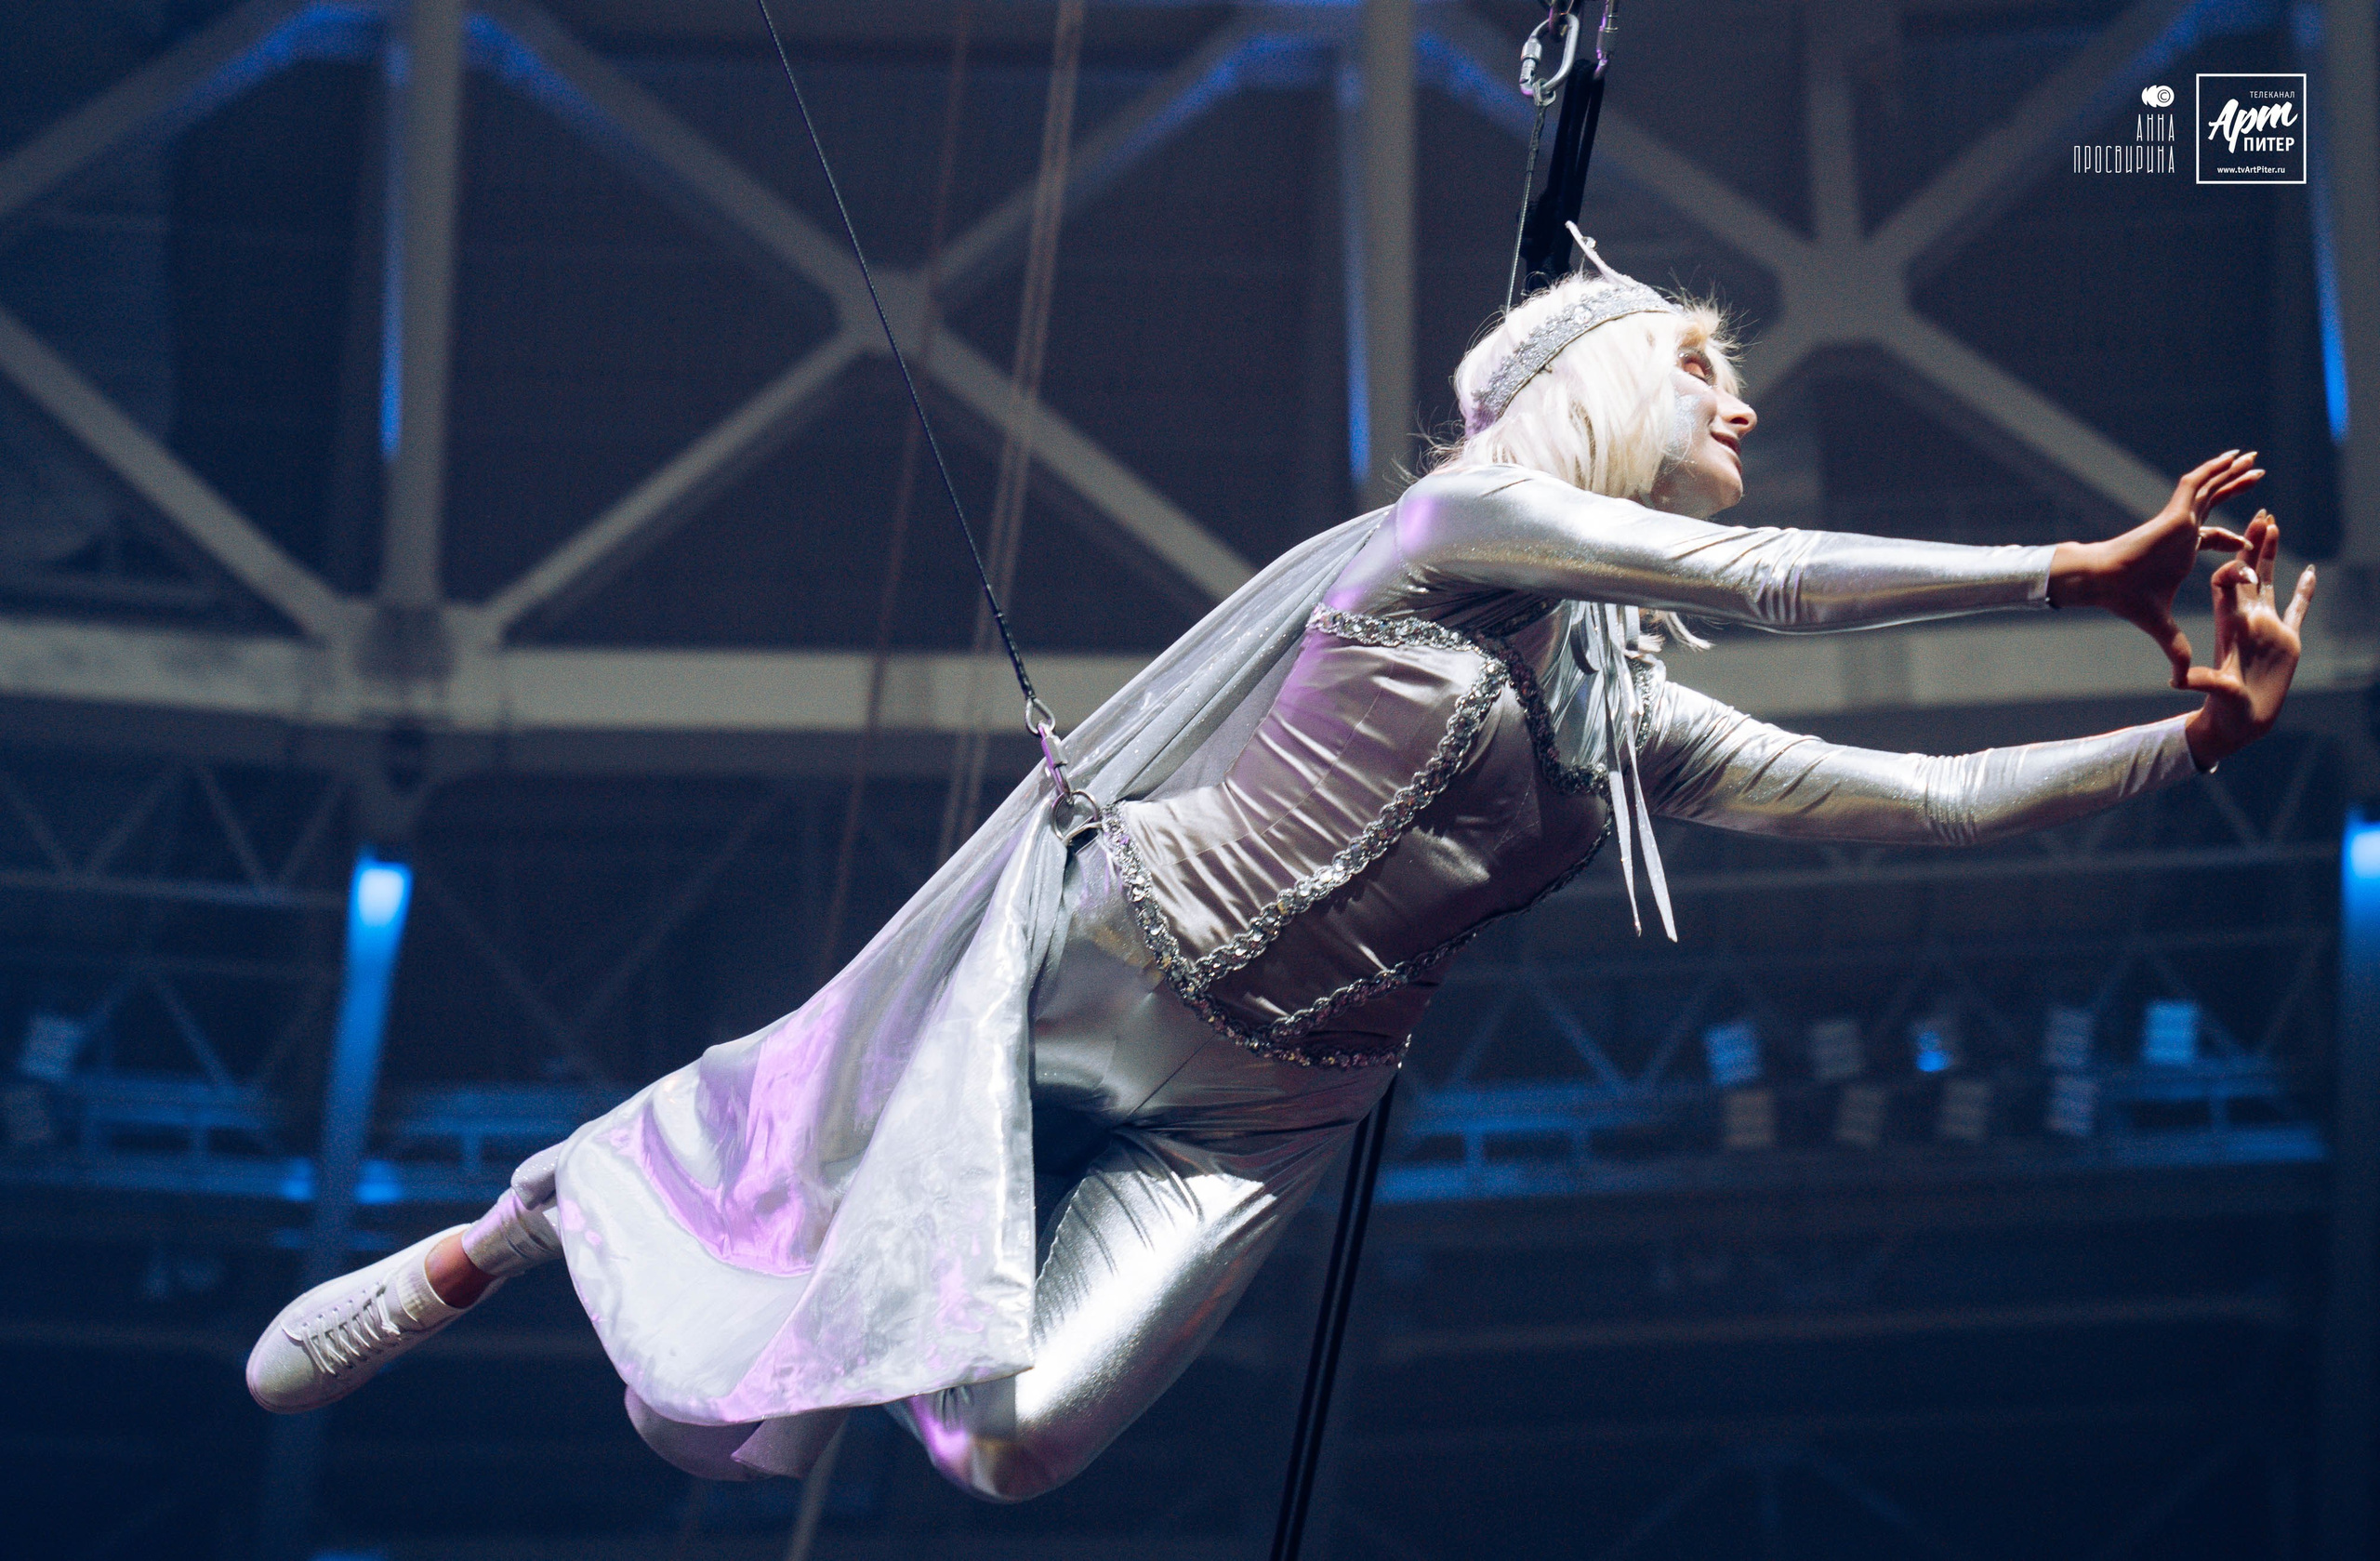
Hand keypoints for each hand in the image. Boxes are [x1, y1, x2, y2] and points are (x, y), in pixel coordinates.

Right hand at [2048, 450, 2259, 685]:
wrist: (2104, 582)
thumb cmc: (2126, 600)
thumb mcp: (2162, 626)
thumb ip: (2176, 648)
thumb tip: (2182, 680)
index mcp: (2182, 553)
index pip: (2212, 539)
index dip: (2232, 538)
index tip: (2249, 540)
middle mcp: (2183, 532)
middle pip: (2216, 504)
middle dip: (2237, 491)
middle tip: (2258, 476)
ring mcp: (2180, 520)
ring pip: (2211, 489)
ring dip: (2232, 473)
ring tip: (2252, 458)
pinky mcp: (2175, 513)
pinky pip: (2198, 484)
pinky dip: (2215, 470)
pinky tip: (2233, 458)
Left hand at [2181, 510, 2314, 768]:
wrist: (2239, 720)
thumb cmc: (2226, 707)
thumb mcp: (2215, 691)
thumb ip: (2204, 682)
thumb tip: (2180, 681)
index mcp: (2230, 624)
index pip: (2227, 584)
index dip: (2233, 568)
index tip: (2239, 558)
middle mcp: (2248, 619)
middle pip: (2250, 571)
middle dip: (2253, 543)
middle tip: (2260, 514)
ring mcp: (2268, 626)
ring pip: (2272, 581)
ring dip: (2273, 555)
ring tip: (2275, 527)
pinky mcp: (2286, 639)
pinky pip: (2297, 608)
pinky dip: (2305, 590)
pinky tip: (2311, 571)